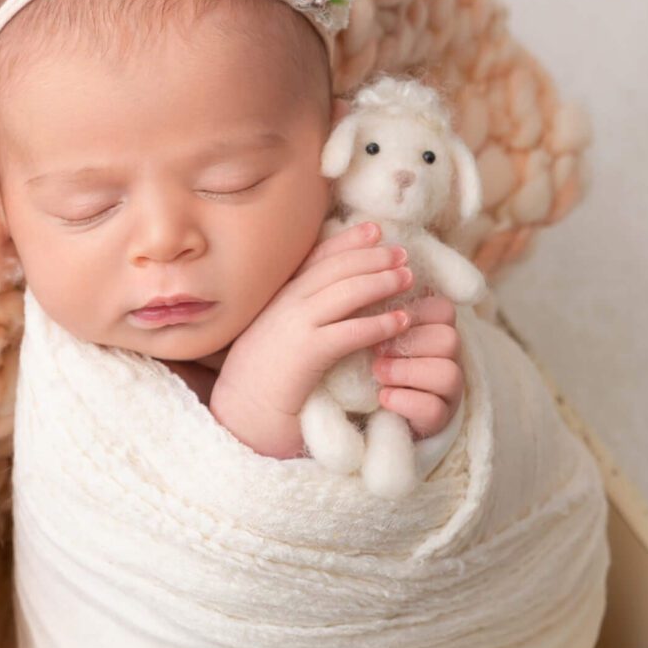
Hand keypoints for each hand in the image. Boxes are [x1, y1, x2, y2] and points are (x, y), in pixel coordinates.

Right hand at [207, 221, 418, 457]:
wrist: (239, 417)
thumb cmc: (260, 383)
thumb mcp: (274, 338)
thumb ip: (295, 316)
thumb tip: (326, 303)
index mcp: (278, 300)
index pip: (316, 259)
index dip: (347, 242)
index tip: (374, 230)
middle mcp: (285, 305)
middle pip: (335, 268)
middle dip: (372, 256)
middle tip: (402, 252)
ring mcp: (293, 327)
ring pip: (345, 292)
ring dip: (381, 281)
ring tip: (408, 279)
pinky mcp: (306, 354)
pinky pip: (350, 332)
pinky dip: (379, 324)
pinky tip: (401, 322)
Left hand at [370, 291, 461, 439]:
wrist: (362, 411)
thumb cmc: (369, 358)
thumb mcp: (373, 327)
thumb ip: (377, 300)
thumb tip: (370, 258)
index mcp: (437, 329)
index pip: (442, 309)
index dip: (411, 312)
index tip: (379, 318)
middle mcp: (450, 358)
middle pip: (449, 339)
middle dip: (408, 343)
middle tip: (375, 349)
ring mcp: (448, 391)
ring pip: (447, 373)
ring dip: (406, 371)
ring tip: (377, 373)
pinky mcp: (439, 420)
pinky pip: (433, 408)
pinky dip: (404, 400)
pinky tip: (382, 397)